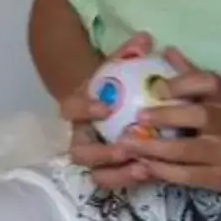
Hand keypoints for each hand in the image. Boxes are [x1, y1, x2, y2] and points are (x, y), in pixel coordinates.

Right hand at [60, 34, 157, 195]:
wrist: (113, 103)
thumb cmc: (116, 84)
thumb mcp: (120, 66)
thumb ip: (129, 53)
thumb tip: (145, 39)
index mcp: (78, 108)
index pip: (70, 109)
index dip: (84, 109)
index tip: (105, 107)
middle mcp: (81, 136)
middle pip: (79, 151)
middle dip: (101, 153)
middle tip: (126, 148)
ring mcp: (94, 158)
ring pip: (95, 173)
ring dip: (116, 173)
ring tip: (141, 168)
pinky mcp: (110, 171)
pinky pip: (113, 182)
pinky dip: (128, 180)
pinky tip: (150, 173)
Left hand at [133, 66, 220, 197]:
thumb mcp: (219, 96)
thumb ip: (190, 76)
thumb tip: (165, 49)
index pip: (207, 82)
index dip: (182, 82)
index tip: (156, 87)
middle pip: (199, 116)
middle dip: (165, 116)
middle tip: (136, 117)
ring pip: (187, 150)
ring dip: (155, 148)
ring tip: (129, 146)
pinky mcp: (219, 177)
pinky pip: (187, 175)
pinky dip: (163, 171)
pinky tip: (143, 166)